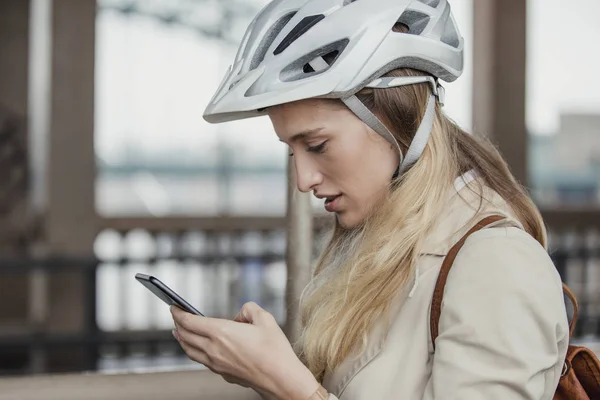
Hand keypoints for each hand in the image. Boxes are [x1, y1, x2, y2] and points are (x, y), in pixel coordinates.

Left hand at [170, 302, 319, 399]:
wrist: (280, 378)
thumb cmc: (274, 351)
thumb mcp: (265, 318)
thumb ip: (249, 309)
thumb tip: (240, 314)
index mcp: (220, 332)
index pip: (189, 321)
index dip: (178, 313)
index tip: (173, 306)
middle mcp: (213, 349)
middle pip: (185, 336)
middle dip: (178, 323)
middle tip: (176, 316)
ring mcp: (216, 364)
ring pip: (189, 350)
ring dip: (181, 339)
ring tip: (178, 332)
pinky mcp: (222, 374)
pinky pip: (201, 360)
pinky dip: (193, 351)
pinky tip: (198, 348)